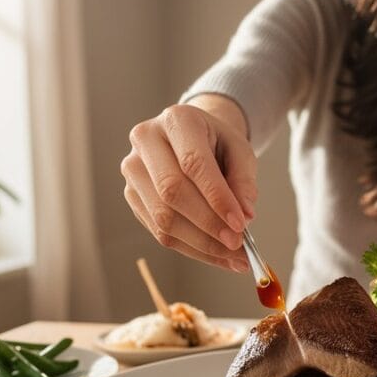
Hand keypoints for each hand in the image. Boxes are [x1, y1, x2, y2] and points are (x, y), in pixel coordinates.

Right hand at [121, 97, 255, 271]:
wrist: (192, 139)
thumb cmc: (218, 144)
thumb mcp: (240, 151)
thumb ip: (244, 181)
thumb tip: (245, 216)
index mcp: (177, 120)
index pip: (193, 163)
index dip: (217, 197)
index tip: (240, 224)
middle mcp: (146, 140)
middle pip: (171, 192)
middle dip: (208, 224)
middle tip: (237, 245)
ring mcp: (133, 169)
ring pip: (162, 217)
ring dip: (201, 244)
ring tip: (234, 257)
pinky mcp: (132, 195)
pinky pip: (159, 231)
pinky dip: (191, 249)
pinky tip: (217, 256)